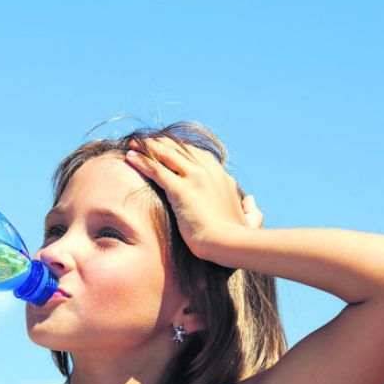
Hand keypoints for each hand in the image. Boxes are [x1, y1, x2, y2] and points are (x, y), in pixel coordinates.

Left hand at [125, 137, 262, 258]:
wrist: (230, 243)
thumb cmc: (239, 236)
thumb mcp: (252, 220)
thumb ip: (253, 209)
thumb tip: (252, 200)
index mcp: (222, 177)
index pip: (198, 155)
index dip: (182, 150)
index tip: (170, 148)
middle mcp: (208, 172)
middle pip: (181, 150)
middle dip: (163, 144)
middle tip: (147, 140)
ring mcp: (195, 179)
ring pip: (167, 155)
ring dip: (149, 147)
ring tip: (134, 143)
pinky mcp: (181, 190)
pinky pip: (157, 170)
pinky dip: (142, 162)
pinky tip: (130, 156)